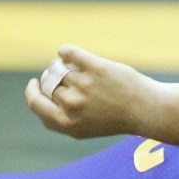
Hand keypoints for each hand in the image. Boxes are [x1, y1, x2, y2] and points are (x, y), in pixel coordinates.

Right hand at [25, 45, 161, 138]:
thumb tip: (39, 93)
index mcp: (67, 123)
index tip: (34, 84)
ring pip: (57, 68)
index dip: (32, 92)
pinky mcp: (95, 67)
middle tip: (65, 77)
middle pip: (47, 84)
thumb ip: (61, 116)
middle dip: (50, 78)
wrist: (147, 111)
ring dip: (61, 65)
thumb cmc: (116, 119)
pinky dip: (65, 51)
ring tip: (72, 67)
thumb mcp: (85, 127)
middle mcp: (72, 106)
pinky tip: (66, 52)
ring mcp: (82, 86)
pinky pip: (68, 52)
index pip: (35, 104)